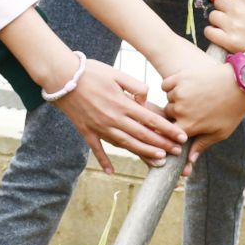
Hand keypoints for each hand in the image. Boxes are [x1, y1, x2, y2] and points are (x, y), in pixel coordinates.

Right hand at [49, 58, 186, 173]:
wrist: (62, 77)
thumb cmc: (90, 72)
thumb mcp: (117, 73)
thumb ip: (135, 86)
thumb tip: (145, 100)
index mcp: (122, 104)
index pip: (151, 120)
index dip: (168, 129)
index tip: (182, 137)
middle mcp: (113, 119)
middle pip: (142, 135)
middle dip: (161, 145)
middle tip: (176, 153)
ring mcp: (99, 127)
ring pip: (125, 144)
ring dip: (143, 153)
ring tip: (158, 159)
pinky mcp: (86, 131)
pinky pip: (97, 149)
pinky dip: (104, 161)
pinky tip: (111, 172)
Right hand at [161, 57, 244, 158]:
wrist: (240, 83)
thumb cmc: (232, 110)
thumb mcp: (221, 132)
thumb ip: (202, 145)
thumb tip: (190, 160)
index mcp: (188, 125)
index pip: (169, 133)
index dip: (173, 131)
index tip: (180, 127)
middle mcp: (180, 110)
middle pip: (168, 115)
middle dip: (177, 114)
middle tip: (193, 109)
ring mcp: (179, 92)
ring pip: (168, 99)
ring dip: (176, 99)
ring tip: (193, 97)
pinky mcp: (180, 77)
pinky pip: (166, 85)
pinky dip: (171, 86)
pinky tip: (183, 87)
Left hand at [205, 0, 244, 53]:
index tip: (233, 3)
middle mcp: (238, 8)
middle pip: (218, 1)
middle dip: (223, 7)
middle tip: (230, 15)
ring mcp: (232, 24)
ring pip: (213, 16)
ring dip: (218, 20)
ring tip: (227, 26)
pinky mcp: (228, 40)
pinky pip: (209, 31)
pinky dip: (212, 33)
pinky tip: (220, 34)